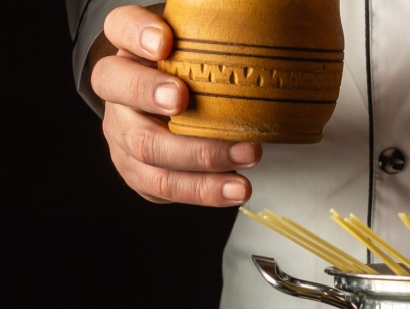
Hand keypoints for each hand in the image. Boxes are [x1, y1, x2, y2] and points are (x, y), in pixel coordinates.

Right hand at [89, 5, 259, 205]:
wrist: (175, 115)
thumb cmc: (196, 76)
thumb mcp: (203, 48)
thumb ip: (226, 34)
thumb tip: (292, 11)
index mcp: (130, 49)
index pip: (120, 28)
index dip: (136, 32)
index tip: (164, 41)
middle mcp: (118, 90)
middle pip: (119, 89)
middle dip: (152, 94)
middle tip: (184, 100)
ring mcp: (123, 133)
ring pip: (145, 147)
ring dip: (198, 155)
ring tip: (247, 155)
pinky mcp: (139, 171)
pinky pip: (165, 185)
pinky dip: (205, 190)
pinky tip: (236, 188)